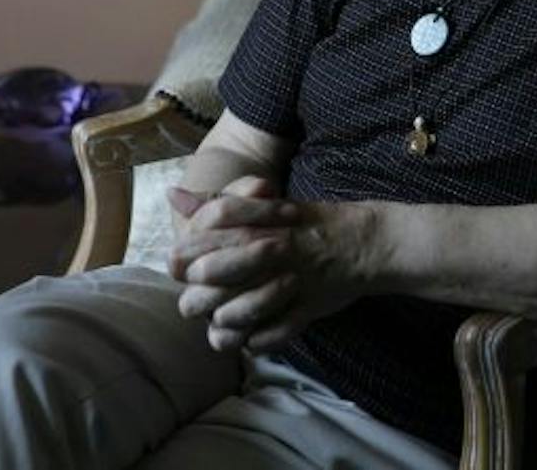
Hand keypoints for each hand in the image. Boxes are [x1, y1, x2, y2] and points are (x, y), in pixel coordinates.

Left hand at [173, 197, 372, 353]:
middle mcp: (266, 249)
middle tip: (206, 300)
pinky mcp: (306, 308)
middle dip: (198, 295)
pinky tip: (253, 335)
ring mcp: (288, 280)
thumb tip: (171, 194)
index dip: (181, 263)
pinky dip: (255, 341)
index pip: (191, 244)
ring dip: (223, 322)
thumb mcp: (261, 205)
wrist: (364, 241)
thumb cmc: (307, 223)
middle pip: (205, 276)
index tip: (188, 271)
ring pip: (229, 314)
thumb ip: (214, 204)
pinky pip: (266, 337)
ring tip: (228, 320)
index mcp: (252, 223)